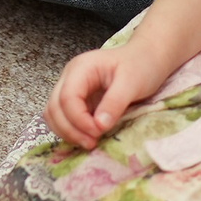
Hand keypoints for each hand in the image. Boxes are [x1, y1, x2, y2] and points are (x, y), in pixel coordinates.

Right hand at [46, 40, 171, 147]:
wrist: (146, 58)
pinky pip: (63, 118)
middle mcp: (70, 77)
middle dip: (70, 129)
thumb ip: (114, 103)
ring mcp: (71, 89)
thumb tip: (98, 126)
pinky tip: (87, 137)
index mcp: (81, 68)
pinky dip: (71, 131)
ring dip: (67, 132)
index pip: (67, 97)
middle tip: (92, 143)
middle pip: (54, 107)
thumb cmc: (141, 65)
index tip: (97, 133)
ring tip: (90, 142)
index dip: (78, 119)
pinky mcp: (77, 101)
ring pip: (54, 115)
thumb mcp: (132, 83)